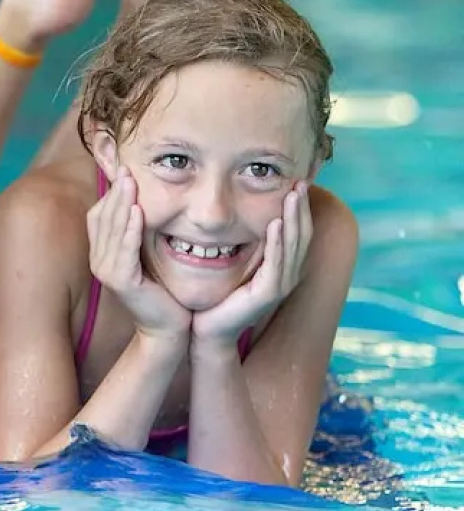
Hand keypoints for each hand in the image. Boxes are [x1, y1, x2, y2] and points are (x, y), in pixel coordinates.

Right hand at [86, 168, 190, 342]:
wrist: (167, 328)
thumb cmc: (161, 290)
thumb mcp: (146, 255)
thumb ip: (138, 232)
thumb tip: (142, 201)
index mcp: (101, 252)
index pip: (100, 214)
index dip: (110, 191)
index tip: (123, 168)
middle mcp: (99, 260)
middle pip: (103, 217)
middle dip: (115, 191)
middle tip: (125, 167)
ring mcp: (107, 271)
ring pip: (112, 230)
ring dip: (121, 204)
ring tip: (130, 182)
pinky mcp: (121, 281)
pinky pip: (125, 249)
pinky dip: (130, 229)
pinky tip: (138, 212)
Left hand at [193, 183, 312, 346]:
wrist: (208, 329)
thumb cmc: (218, 295)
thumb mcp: (234, 261)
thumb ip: (244, 242)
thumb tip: (241, 211)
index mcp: (281, 266)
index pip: (297, 231)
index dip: (299, 208)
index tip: (298, 181)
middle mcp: (286, 274)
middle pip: (301, 235)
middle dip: (301, 207)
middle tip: (301, 181)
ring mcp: (279, 285)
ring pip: (293, 246)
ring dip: (294, 219)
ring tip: (293, 195)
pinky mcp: (267, 294)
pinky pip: (276, 264)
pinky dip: (278, 243)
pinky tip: (276, 224)